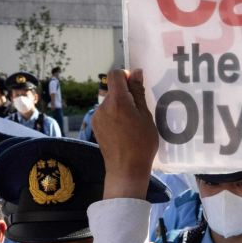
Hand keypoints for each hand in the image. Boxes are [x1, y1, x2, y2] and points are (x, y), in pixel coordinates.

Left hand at [94, 68, 157, 199]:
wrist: (125, 170)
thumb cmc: (141, 144)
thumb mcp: (146, 117)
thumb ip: (138, 93)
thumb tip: (135, 72)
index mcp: (117, 101)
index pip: (115, 75)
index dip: (125, 76)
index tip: (135, 87)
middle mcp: (103, 106)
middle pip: (113, 90)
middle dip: (125, 95)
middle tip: (138, 111)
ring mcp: (96, 116)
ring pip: (109, 102)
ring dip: (120, 106)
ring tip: (131, 123)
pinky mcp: (95, 125)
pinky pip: (105, 113)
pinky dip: (114, 115)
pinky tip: (123, 130)